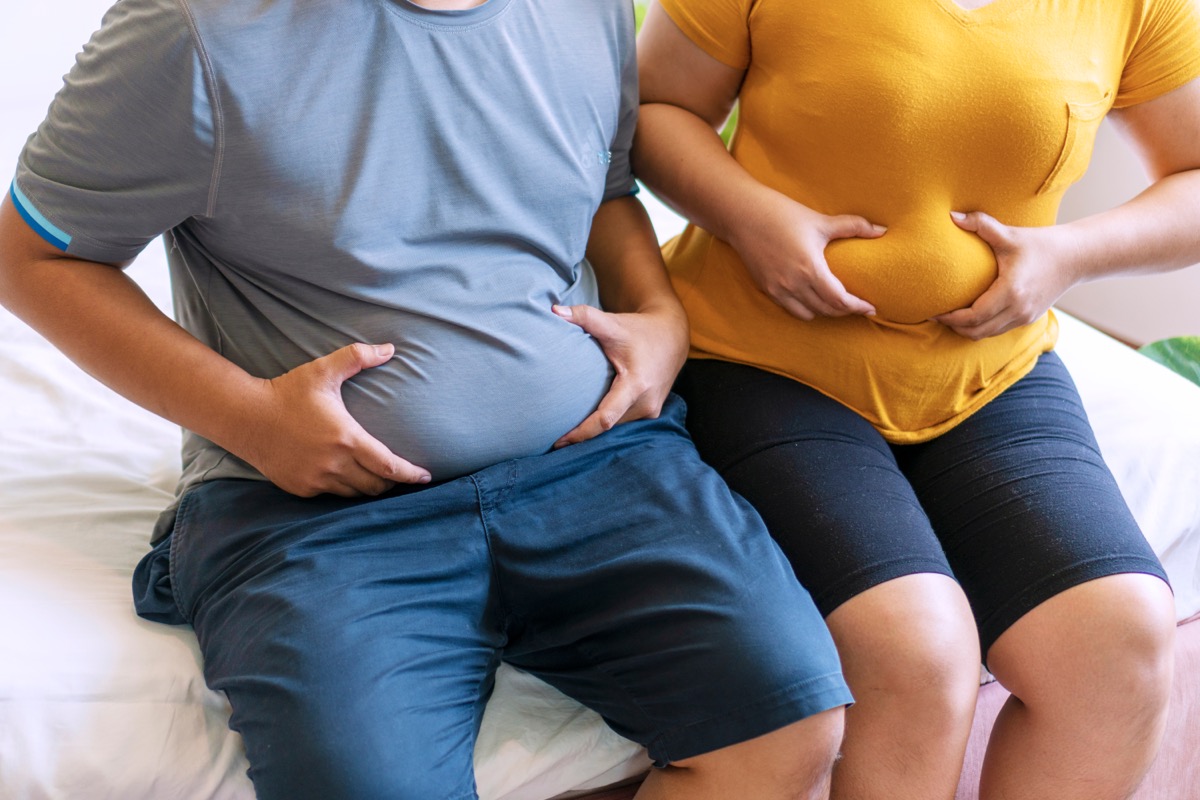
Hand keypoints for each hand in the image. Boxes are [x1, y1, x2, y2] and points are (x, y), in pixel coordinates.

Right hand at [239, 343, 430, 496]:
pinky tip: (345, 475)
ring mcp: (317, 479)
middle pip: (376, 485)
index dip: (411, 474)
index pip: (389, 466)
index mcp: (346, 438)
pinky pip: (331, 494)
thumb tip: (390, 348)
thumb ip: (358, 357)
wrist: (245, 416)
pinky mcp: (301, 488)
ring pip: (354, 493)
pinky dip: (342, 487)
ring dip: (367, 486)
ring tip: (376, 476)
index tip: (426, 476)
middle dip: (391, 482)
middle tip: (400, 475)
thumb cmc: (286, 392)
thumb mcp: (323, 371)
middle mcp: (334, 464)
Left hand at [550, 303, 688, 446]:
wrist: (672, 336)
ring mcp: (651, 410)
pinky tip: (587, 425)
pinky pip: (623, 422)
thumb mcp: (613, 323)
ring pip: (616, 426)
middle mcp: (646, 402)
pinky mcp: (651, 412)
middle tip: (554, 441)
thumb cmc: (640, 330)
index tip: (559, 441)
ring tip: (566, 435)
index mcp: (637, 384)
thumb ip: (584, 317)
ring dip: (594, 430)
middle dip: (583, 434)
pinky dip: (606, 423)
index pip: (605, 417)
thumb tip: (554, 310)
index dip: (581, 432)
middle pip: (608, 426)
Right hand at [729, 188, 882, 319]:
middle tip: (858, 305)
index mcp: (810, 268)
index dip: (858, 307)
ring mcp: (778, 289)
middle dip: (845, 311)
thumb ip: (854, 226)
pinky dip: (805, 308)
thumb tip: (882, 231)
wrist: (744, 216)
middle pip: (827, 310)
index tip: (871, 308)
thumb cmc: (784, 215)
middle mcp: (794, 284)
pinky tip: (812, 298)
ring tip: (835, 303)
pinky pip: (791, 309)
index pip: (839, 300)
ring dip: (825, 311)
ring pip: (809, 314)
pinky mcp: (767, 289)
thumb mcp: (821, 221)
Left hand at [935, 211, 1080, 339]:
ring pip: (987, 334)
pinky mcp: (1029, 318)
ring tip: (950, 316)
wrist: (1076, 256)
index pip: (973, 316)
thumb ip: (980, 224)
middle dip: (954, 327)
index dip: (950, 318)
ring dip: (967, 329)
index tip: (934, 311)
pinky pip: (999, 330)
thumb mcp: (1009, 234)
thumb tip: (951, 216)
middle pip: (976, 332)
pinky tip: (971, 315)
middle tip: (937, 315)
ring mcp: (1025, 317)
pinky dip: (982, 327)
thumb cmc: (1041, 243)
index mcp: (1010, 292)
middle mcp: (1018, 309)